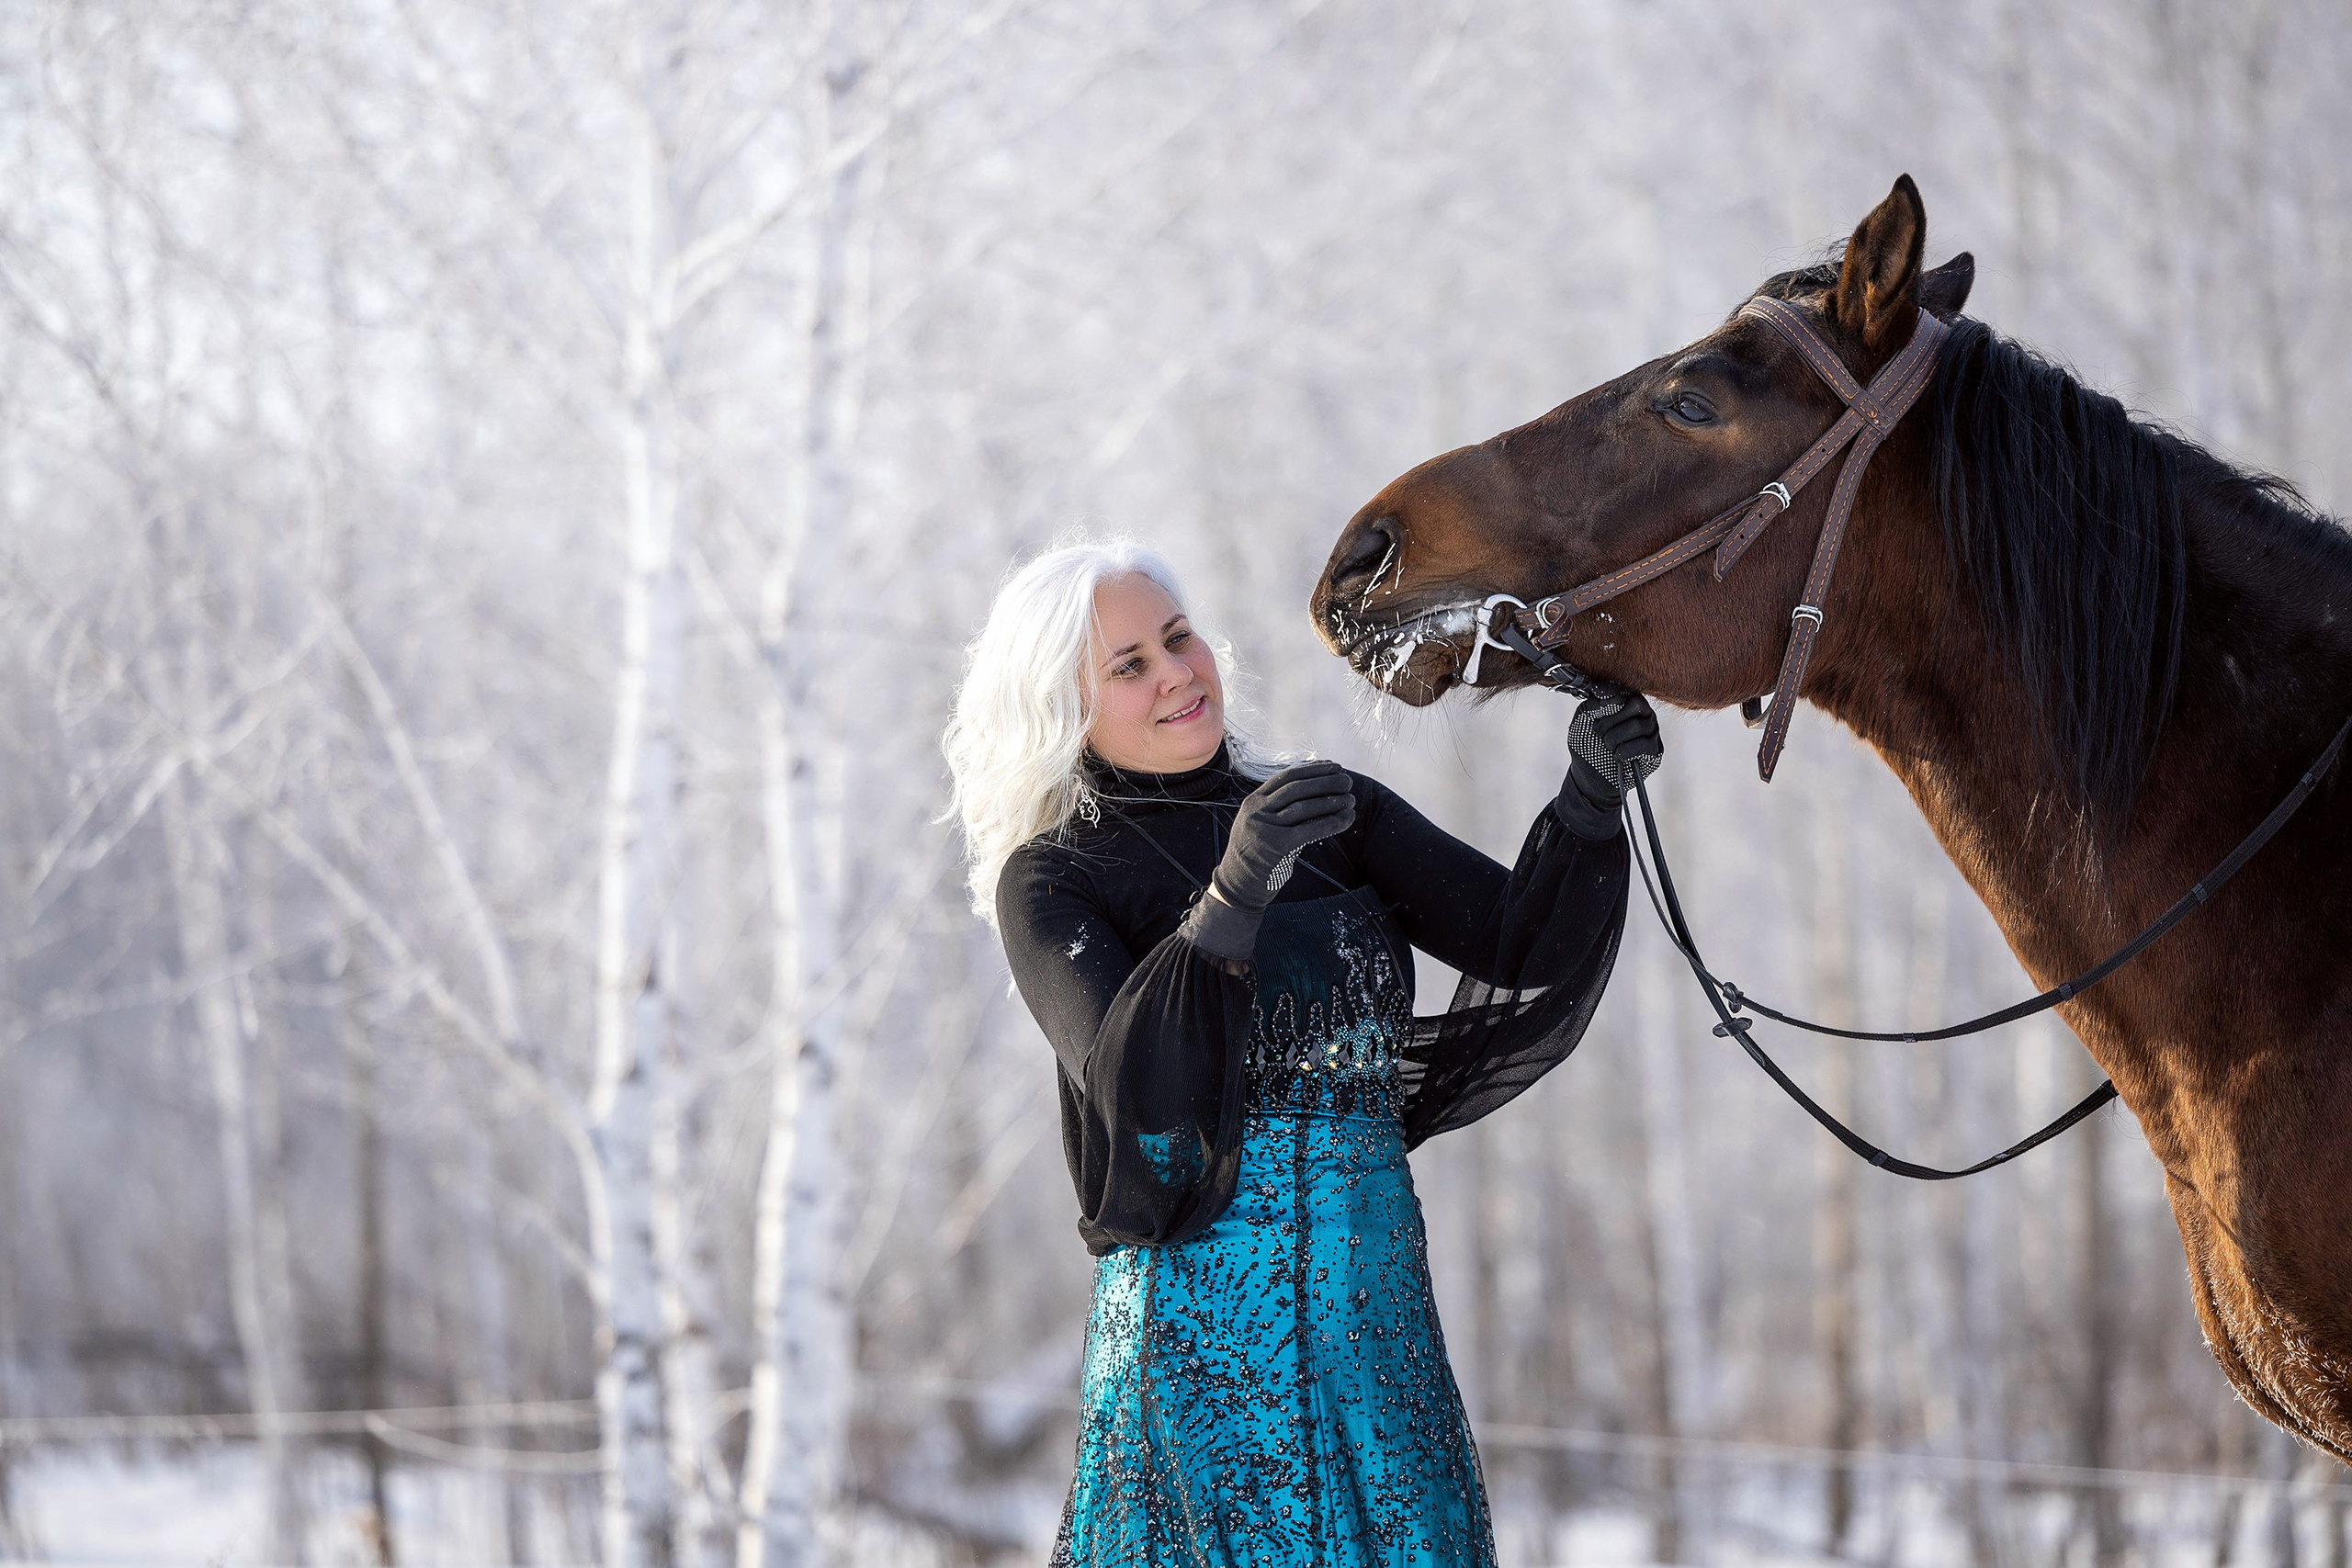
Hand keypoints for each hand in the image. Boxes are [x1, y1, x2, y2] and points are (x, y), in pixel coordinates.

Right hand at [1209, 761, 1356, 913]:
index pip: (1286, 776)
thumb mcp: (1259, 823)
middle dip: (1326, 782)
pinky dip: (1332, 822)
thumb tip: (1316, 791)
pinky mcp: (1277, 845)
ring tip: (1351, 799)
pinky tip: (1347, 818)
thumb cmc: (1255, 854)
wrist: (1238, 885)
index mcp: (1253, 801)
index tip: (1333, 766)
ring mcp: (1265, 827)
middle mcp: (1257, 811)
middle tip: (1348, 781)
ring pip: (1305, 806)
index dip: (1313, 769)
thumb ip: (1278, 807)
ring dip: (1332, 801)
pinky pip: (1311, 829)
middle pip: (1297, 788)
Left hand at [1565, 691, 1662, 815]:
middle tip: (1598, 732)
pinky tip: (1618, 756)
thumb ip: (1593, 702)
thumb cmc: (1588, 743)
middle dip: (1611, 720)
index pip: (1626, 689)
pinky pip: (1644, 745)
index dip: (1612, 695)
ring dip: (1614, 738)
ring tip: (1607, 746)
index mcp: (1626, 700)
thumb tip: (1603, 693)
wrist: (1588, 774)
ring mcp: (1651, 731)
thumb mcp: (1583, 718)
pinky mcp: (1655, 750)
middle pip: (1636, 704)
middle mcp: (1643, 713)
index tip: (1599, 706)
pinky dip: (1624, 752)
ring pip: (1638, 726)